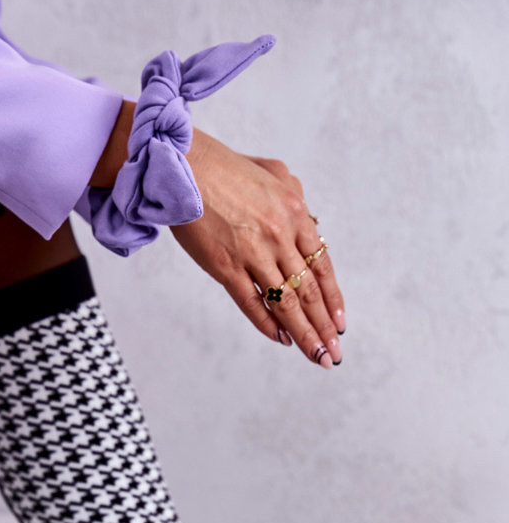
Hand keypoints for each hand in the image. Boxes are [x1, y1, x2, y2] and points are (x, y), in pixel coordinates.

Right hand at [172, 129, 345, 367]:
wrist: (182, 167)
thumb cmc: (223, 166)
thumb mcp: (272, 171)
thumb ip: (294, 194)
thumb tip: (307, 216)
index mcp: (295, 213)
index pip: (322, 266)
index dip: (333, 299)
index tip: (340, 323)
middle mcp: (279, 236)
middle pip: (309, 292)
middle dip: (324, 327)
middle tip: (334, 354)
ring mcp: (253, 253)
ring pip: (286, 303)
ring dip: (304, 334)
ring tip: (317, 356)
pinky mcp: (225, 266)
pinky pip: (252, 302)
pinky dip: (268, 324)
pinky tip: (282, 339)